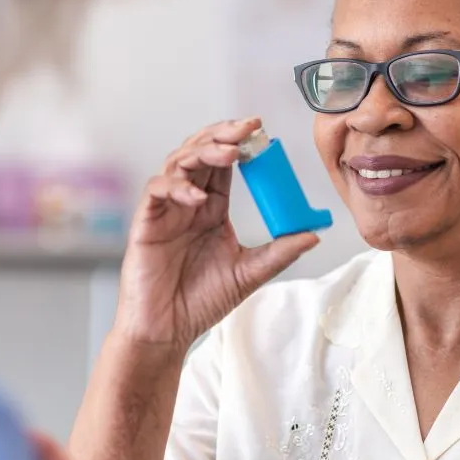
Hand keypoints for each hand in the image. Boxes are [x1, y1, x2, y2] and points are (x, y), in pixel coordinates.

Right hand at [111, 118, 319, 352]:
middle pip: (200, 153)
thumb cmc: (200, 302)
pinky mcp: (145, 222)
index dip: (240, 144)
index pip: (225, 165)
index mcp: (212, 209)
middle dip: (223, 136)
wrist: (168, 330)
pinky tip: (198, 198)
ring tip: (228, 154)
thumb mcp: (249, 273)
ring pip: (177, 163)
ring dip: (203, 153)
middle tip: (247, 130)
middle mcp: (188, 203)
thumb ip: (278, 252)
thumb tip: (313, 233)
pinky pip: (156, 191)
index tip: (262, 133)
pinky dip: (176, 187)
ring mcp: (165, 210)